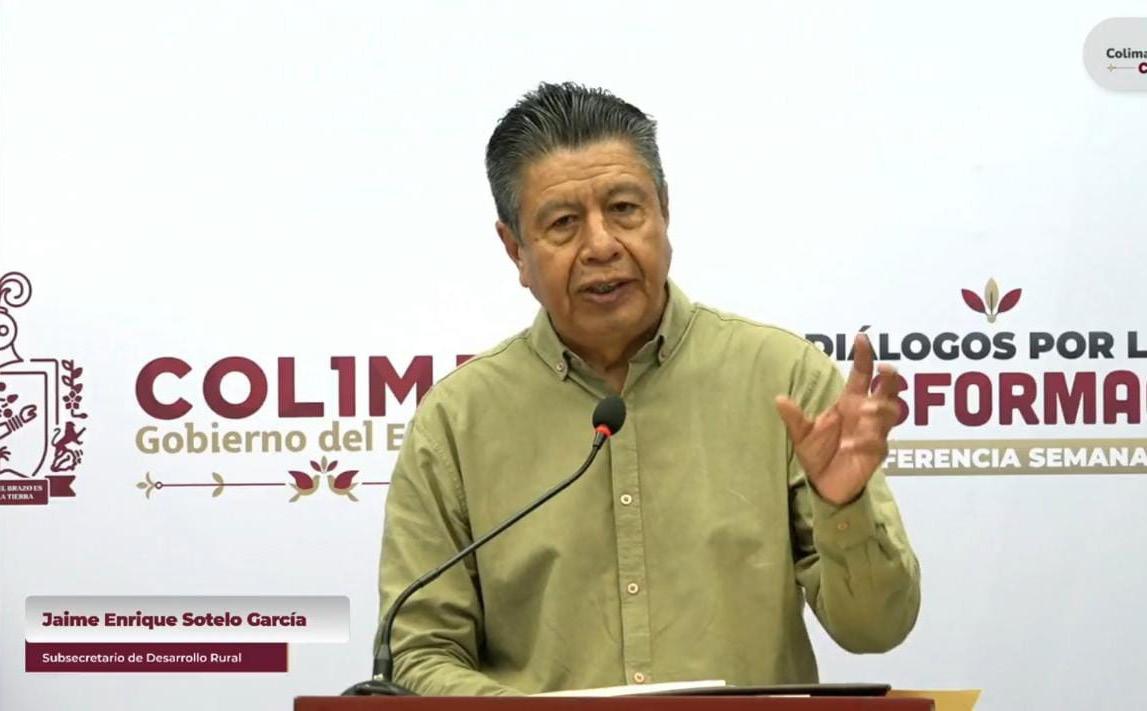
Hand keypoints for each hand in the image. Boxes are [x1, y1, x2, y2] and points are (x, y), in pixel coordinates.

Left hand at [774, 334, 901, 505]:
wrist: (823, 484)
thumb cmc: (816, 453)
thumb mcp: (802, 434)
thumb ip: (794, 417)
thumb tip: (779, 399)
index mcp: (849, 402)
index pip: (862, 374)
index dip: (864, 356)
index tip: (861, 338)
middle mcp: (865, 413)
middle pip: (888, 389)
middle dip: (891, 378)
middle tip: (886, 369)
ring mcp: (874, 432)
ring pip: (892, 412)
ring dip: (881, 408)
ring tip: (865, 410)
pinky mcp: (877, 452)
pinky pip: (879, 442)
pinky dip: (866, 441)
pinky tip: (851, 445)